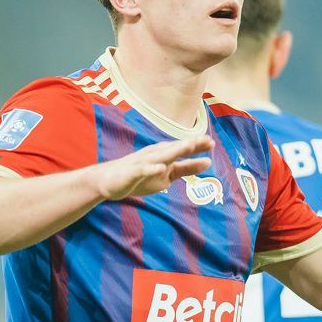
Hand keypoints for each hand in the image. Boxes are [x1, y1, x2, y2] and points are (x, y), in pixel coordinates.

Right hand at [93, 136, 213, 200]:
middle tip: (206, 140)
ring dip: (175, 151)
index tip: (212, 143)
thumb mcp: (167, 173)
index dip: (197, 146)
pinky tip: (161, 168)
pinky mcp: (132, 172)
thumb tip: (208, 162)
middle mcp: (155, 155)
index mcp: (165, 154)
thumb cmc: (140, 175)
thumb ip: (187, 168)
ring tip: (189, 146)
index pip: (183, 149)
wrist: (108, 180)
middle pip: (175, 149)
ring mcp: (143, 162)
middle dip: (190, 145)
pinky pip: (143, 170)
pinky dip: (152, 168)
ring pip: (161, 156)